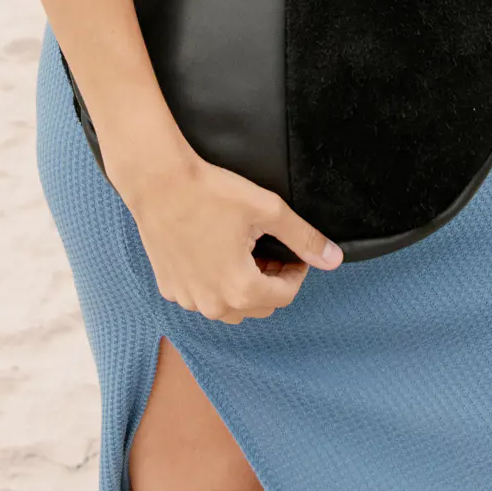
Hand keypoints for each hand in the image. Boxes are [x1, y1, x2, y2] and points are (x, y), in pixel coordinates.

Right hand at [114, 148, 342, 322]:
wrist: (158, 181)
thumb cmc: (211, 193)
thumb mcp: (267, 211)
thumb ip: (303, 238)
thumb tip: (333, 259)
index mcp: (241, 289)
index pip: (285, 296)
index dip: (297, 273)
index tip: (294, 253)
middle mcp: (213, 304)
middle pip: (260, 307)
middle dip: (272, 283)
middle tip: (271, 251)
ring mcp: (187, 299)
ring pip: (230, 309)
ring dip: (244, 289)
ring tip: (244, 254)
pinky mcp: (169, 288)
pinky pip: (202, 298)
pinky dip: (214, 285)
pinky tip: (214, 254)